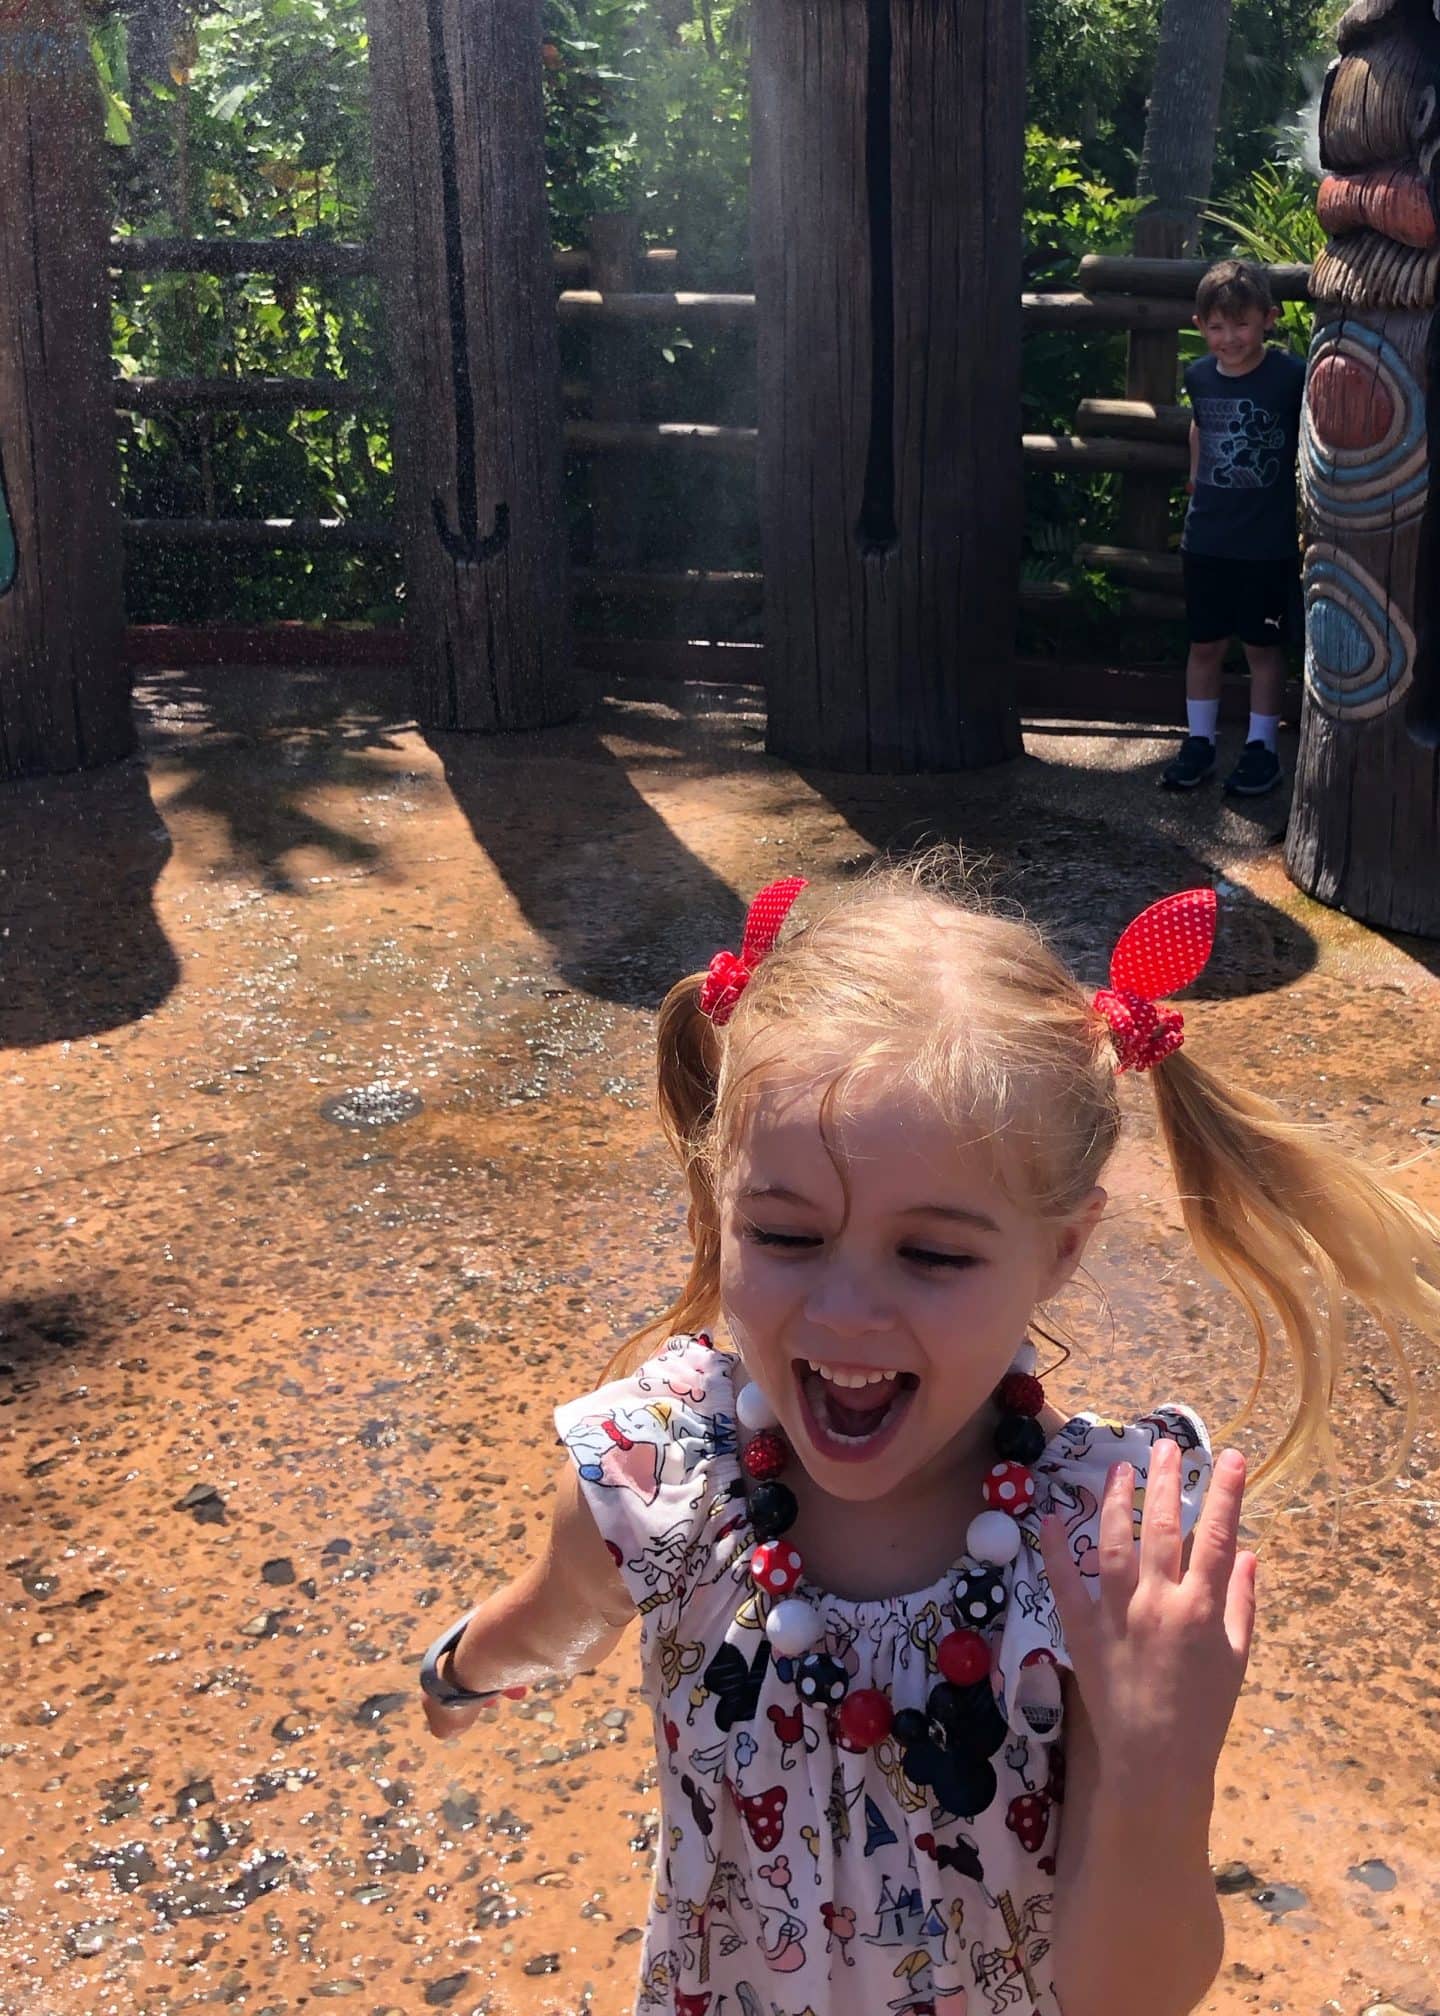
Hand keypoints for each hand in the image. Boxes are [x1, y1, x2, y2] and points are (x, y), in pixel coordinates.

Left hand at [1038, 1439, 1256, 1789]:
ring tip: (1119, 1469)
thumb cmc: (1204, 1713)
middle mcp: (1158, 1602)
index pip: (1218, 1537)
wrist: (1156, 1761)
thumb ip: (1242, 1603)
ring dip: (1115, 1501)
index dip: (1227, 1494)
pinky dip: (1054, 1549)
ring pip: (1113, 1543)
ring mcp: (1116, 1614)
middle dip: (1166, 1481)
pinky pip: (1064, 1583)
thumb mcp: (1236, 1659)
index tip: (1232, 1456)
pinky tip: (1048, 1517)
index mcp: (1201, 1609)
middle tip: (1167, 1445)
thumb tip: (1251, 1554)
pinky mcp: (1081, 1631)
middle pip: (1162, 1528)